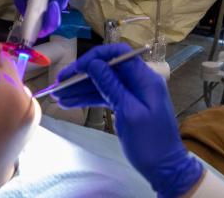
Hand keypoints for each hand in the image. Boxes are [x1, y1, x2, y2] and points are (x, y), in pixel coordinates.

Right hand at [54, 44, 203, 197]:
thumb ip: (111, 86)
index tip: (76, 68)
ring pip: (103, 83)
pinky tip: (70, 103)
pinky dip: (88, 99)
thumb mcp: (129, 112)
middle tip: (59, 83)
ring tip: (58, 96)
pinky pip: (105, 96)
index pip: (118, 54)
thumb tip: (93, 64)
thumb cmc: (150, 142)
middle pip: (107, 69)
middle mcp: (139, 81)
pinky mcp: (126, 105)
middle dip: (82, 75)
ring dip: (81, 88)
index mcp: (145, 78)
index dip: (96, 57)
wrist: (165, 168)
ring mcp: (132, 93)